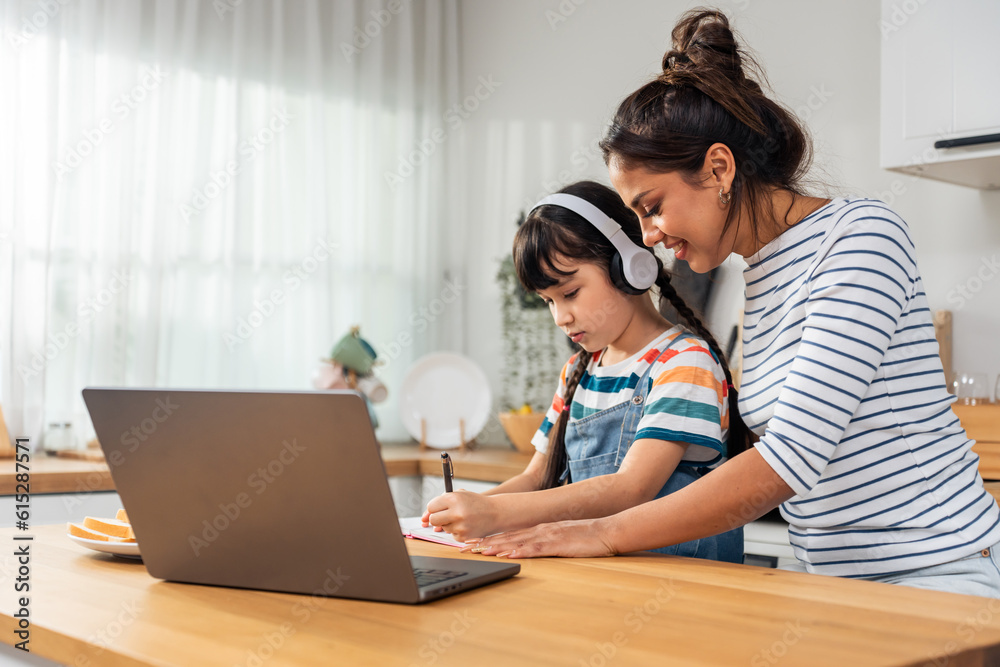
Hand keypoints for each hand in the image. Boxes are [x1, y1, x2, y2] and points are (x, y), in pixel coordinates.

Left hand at [424, 491, 499, 541]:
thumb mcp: (460, 495)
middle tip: (446, 516)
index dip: (434, 508)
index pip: (431, 507)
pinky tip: (467, 525)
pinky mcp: (464, 537)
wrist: (496, 513)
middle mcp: (456, 512)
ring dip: (449, 524)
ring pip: (444, 528)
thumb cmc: (475, 503)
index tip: (438, 509)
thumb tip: (424, 517)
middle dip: (437, 518)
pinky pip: (452, 535)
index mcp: (453, 499)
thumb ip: (442, 502)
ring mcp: (460, 526)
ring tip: (463, 518)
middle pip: (433, 520)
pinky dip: (457, 531)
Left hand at [461, 518, 616, 558]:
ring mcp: (547, 536)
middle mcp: (539, 530)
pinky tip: (508, 553)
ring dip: (496, 546)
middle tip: (465, 547)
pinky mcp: (557, 544)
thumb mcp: (561, 538)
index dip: (489, 539)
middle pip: (507, 537)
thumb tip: (529, 548)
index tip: (472, 544)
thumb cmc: (586, 537)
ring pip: (516, 541)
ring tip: (478, 550)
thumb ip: (545, 542)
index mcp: (539, 529)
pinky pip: (535, 548)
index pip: (509, 535)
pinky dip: (520, 550)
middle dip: (485, 542)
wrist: (606, 530)